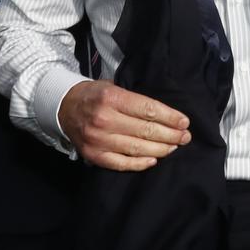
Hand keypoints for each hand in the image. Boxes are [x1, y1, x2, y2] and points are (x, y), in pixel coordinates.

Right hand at [59, 79, 190, 171]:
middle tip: (185, 137)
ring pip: (136, 148)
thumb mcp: (114, 87)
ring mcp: (98, 139)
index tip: (184, 122)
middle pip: (145, 130)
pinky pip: (121, 163)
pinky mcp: (93, 155)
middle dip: (170, 135)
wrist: (64, 107)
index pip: (148, 109)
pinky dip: (140, 163)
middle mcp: (104, 119)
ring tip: (174, 147)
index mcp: (112, 98)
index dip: (170, 117)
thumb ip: (135, 100)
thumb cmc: (95, 95)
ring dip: (160, 149)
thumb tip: (166, 114)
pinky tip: (154, 160)